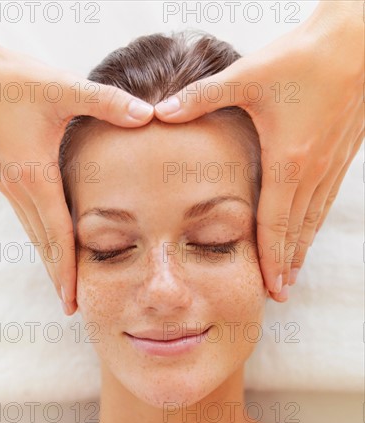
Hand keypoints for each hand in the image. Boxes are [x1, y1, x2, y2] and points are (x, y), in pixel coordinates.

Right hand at [0, 34, 153, 313]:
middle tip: (72, 307)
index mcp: (36, 178)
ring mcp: (11, 186)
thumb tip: (148, 114)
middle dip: (57, 277)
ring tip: (64, 285)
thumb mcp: (63, 89)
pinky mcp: (8, 177)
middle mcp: (21, 190)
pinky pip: (28, 219)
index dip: (66, 271)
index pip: (57, 236)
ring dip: (49, 261)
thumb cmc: (14, 81)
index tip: (73, 302)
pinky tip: (51, 244)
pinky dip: (42, 239)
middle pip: (43, 245)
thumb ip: (107, 102)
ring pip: (34, 235)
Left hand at [154, 2, 363, 300]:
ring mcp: (329, 166)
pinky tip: (309, 233)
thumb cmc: (302, 59)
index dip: (270, 260)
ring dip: (301, 250)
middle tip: (278, 295)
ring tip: (292, 275)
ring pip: (313, 220)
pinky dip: (314, 225)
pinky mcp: (339, 156)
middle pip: (296, 232)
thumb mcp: (247, 76)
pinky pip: (325, 201)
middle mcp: (311, 172)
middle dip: (286, 266)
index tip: (269, 288)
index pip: (275, 225)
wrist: (356, 42)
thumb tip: (161, 112)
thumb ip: (202, 97)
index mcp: (287, 162)